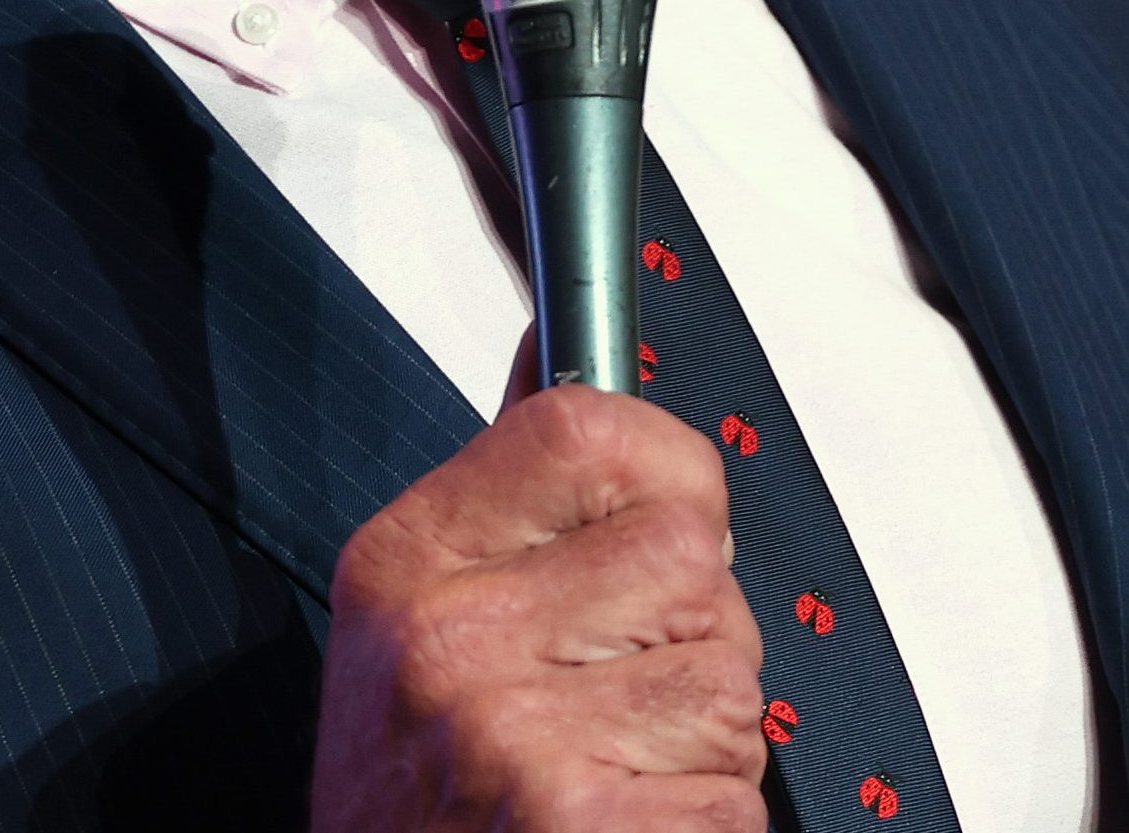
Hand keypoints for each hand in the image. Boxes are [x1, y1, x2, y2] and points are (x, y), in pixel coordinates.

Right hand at [310, 371, 766, 829]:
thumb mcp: (406, 617)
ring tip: (617, 767)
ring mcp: (522, 745)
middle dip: (696, 626)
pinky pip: (736, 798)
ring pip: (731, 683)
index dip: (663, 462)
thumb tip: (562, 357)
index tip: (665, 500)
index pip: (584, 427)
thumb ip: (501, 493)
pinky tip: (623, 827)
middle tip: (626, 681)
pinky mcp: (590, 832)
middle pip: (689, 555)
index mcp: (409, 562)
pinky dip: (706, 823)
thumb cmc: (407, 797)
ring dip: (708, 739)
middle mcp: (454, 641)